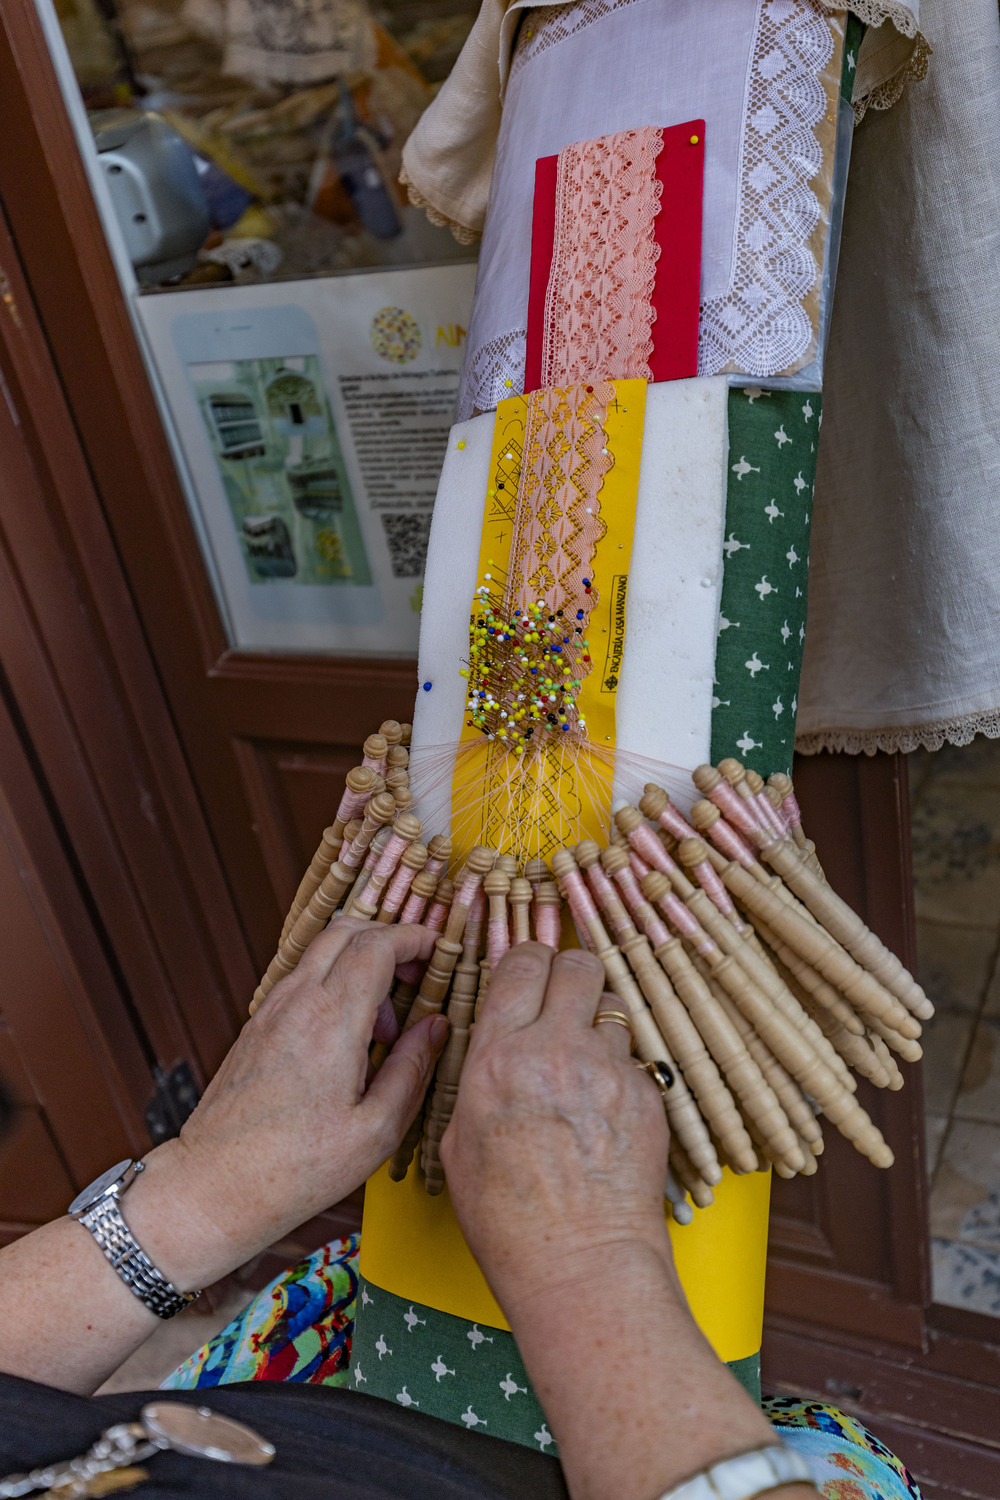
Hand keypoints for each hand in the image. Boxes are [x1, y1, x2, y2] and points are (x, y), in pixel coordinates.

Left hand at [127, 918, 447, 1289]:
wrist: (215, 1185)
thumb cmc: (296, 1169)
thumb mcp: (376, 1130)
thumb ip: (413, 1069)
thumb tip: (436, 1027)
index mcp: (332, 1020)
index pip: (377, 944)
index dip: (414, 938)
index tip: (438, 952)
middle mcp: (297, 1002)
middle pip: (346, 930)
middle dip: (388, 937)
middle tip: (417, 973)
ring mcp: (271, 1010)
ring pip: (320, 951)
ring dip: (359, 962)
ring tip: (384, 1020)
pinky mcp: (256, 1026)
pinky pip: (301, 979)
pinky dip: (333, 983)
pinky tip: (348, 1035)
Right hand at [441, 944, 672, 1322]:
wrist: (580, 1264)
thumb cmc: (509, 1218)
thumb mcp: (460, 1141)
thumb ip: (477, 1077)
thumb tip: (491, 1045)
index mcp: (497, 1058)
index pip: (520, 963)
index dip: (526, 961)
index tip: (528, 972)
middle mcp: (554, 1051)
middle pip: (576, 963)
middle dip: (569, 975)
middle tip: (564, 999)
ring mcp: (606, 1070)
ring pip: (612, 1006)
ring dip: (598, 1023)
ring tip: (586, 1063)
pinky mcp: (646, 1094)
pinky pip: (634, 1057)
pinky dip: (620, 1071)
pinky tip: (605, 1109)